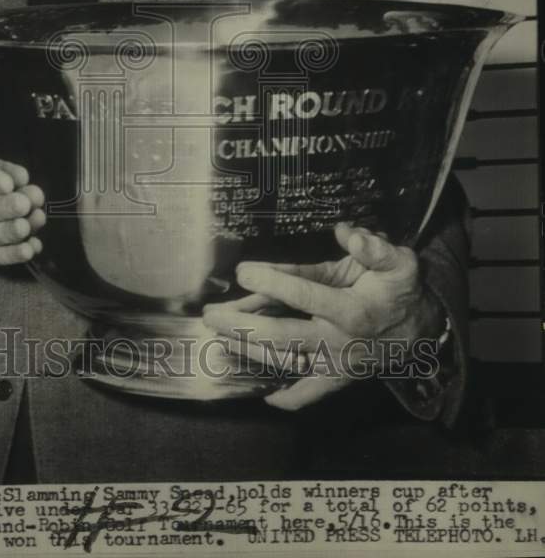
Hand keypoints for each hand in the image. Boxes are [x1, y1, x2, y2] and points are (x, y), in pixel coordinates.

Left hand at [203, 223, 444, 410]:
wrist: (420, 332)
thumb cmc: (399, 291)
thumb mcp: (398, 262)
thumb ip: (375, 248)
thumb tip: (347, 233)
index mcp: (353, 311)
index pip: (305, 296)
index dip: (272, 282)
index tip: (243, 271)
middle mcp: (340, 342)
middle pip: (283, 336)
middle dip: (243, 325)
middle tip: (211, 314)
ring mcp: (336, 365)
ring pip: (286, 362)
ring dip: (248, 351)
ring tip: (217, 336)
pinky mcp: (336, 379)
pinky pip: (309, 395)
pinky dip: (286, 398)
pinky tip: (261, 391)